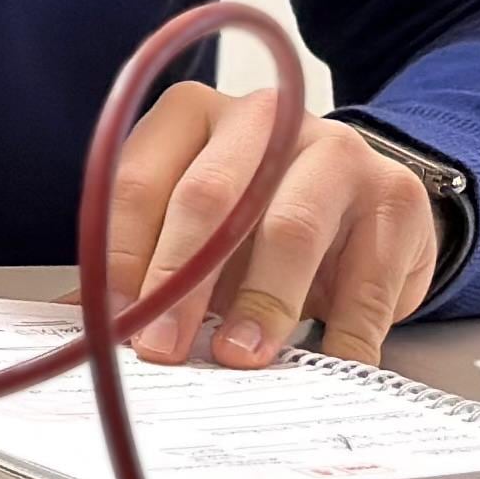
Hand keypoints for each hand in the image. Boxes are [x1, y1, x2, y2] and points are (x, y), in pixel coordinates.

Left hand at [106, 85, 437, 369]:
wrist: (367, 200)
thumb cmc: (262, 213)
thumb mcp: (197, 224)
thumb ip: (143, 259)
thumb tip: (85, 317)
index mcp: (192, 113)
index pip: (138, 179)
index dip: (121, 254)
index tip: (116, 318)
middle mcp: (262, 117)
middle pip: (208, 196)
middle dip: (181, 280)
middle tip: (164, 346)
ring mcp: (335, 150)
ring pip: (289, 228)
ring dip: (262, 303)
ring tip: (241, 355)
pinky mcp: (395, 196)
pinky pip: (365, 277)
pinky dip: (343, 333)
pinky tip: (327, 365)